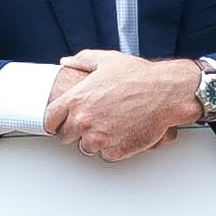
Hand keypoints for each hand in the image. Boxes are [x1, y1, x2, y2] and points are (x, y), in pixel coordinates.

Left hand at [43, 51, 201, 161]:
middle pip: (65, 136)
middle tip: (90, 123)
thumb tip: (66, 61)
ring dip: (95, 140)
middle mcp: (83, 120)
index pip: (50, 119)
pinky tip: (122, 132)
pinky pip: (106, 155)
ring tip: (111, 126)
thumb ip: (81, 60)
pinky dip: (113, 147)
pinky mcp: (114, 151)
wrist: (165, 93)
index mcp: (76, 99)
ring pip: (86, 147)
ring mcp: (98, 138)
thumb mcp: (106, 60)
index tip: (60, 122)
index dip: (55, 121)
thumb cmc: (139, 76)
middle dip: (75, 131)